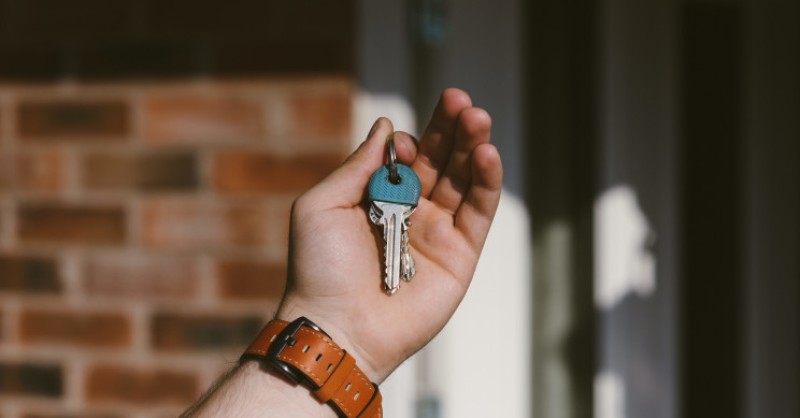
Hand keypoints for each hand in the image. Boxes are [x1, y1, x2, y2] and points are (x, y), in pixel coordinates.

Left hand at [276, 88, 502, 382]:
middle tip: (461, 101)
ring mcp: (438, 232)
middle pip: (442, 160)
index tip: (406, 142)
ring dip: (474, 146)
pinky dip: (487, 182)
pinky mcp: (460, 255)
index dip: (413, 140)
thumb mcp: (322, 205)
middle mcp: (412, 211)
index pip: (408, 156)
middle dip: (452, 129)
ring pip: (465, 180)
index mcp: (378, 198)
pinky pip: (480, 212)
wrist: (338, 326)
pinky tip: (486, 155)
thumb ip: (357, 165)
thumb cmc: (320, 268)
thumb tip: (386, 126)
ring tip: (477, 118)